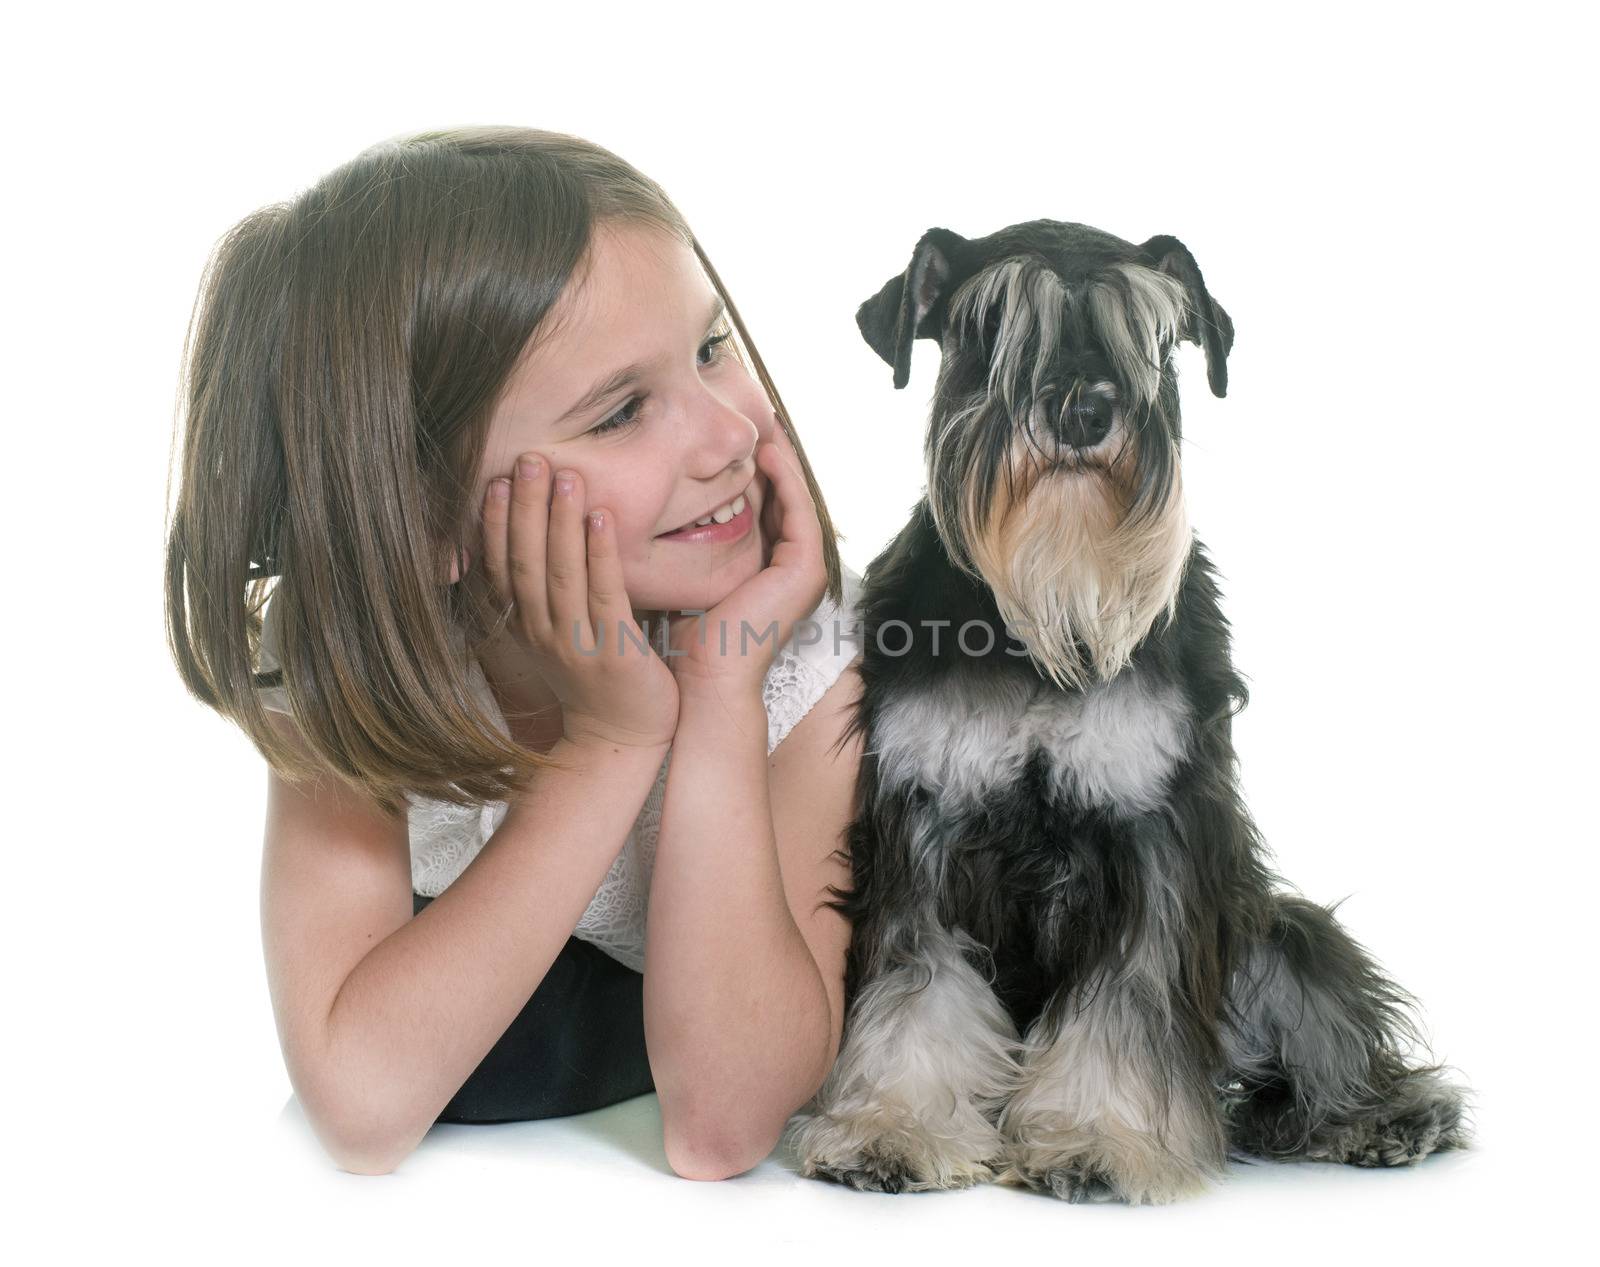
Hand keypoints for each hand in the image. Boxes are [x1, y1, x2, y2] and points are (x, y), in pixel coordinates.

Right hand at [480, 454, 679, 750]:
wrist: (622, 738)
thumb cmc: (596, 677)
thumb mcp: (557, 634)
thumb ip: (544, 592)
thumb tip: (534, 535)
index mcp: (526, 627)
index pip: (501, 567)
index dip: (495, 524)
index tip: (495, 479)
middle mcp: (543, 635)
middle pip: (527, 562)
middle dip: (526, 508)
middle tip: (530, 458)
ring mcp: (577, 646)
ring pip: (562, 573)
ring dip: (561, 520)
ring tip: (565, 475)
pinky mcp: (615, 654)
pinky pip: (604, 595)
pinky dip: (601, 554)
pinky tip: (602, 517)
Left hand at [664, 423, 826, 697]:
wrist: (705, 678)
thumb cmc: (688, 637)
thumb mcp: (692, 575)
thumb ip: (695, 545)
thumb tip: (670, 508)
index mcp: (772, 572)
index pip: (765, 509)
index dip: (751, 473)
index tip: (730, 439)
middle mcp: (795, 569)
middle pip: (783, 499)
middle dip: (768, 460)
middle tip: (753, 418)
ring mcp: (806, 569)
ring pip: (794, 499)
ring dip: (780, 460)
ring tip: (762, 424)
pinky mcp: (807, 568)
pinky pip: (799, 509)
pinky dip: (786, 479)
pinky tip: (765, 453)